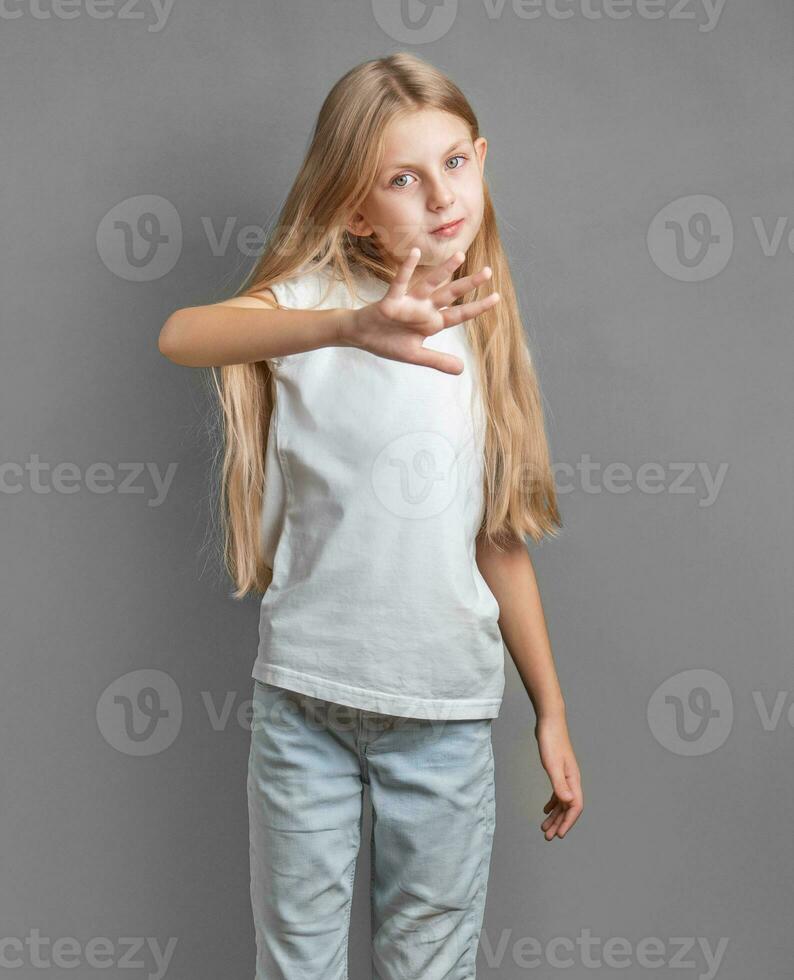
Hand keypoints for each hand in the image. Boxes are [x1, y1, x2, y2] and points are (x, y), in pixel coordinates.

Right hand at [341, 247, 499, 374]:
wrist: (361, 336)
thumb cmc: (387, 342)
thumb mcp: (414, 356)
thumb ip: (437, 361)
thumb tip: (462, 369)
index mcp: (431, 323)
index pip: (458, 314)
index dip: (477, 308)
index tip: (496, 298)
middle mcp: (424, 309)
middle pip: (450, 294)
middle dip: (468, 284)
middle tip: (488, 271)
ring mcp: (408, 303)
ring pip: (430, 284)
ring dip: (443, 271)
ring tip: (459, 256)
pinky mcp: (391, 301)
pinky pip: (400, 283)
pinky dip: (406, 269)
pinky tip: (415, 253)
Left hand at [535, 714, 583, 839]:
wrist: (549, 721)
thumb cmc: (550, 741)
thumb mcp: (552, 764)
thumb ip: (559, 784)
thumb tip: (568, 803)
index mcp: (573, 780)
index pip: (575, 807)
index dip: (568, 823)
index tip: (559, 835)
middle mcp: (572, 780)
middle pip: (568, 808)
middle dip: (559, 823)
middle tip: (548, 837)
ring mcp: (565, 776)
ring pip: (562, 802)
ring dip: (555, 816)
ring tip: (544, 828)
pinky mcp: (558, 771)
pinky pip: (558, 793)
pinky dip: (552, 803)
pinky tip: (545, 810)